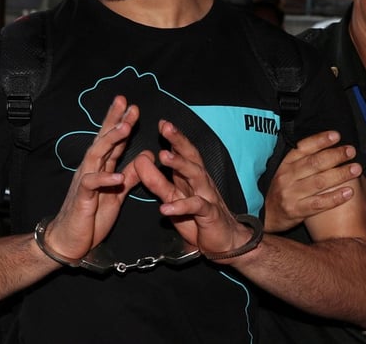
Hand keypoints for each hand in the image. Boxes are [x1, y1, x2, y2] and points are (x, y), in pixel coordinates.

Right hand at [42, 96, 141, 260]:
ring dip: (111, 141)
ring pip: (97, 155)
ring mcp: (85, 181)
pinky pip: (92, 183)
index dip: (121, 123)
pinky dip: (105, 178)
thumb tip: (147, 156)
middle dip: (114, 120)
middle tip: (125, 103)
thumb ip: (131, 175)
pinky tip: (118, 175)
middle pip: (103, 139)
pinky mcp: (82, 197)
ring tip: (125, 128)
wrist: (70, 240)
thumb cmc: (92, 216)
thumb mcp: (118, 194)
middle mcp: (91, 169)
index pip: (112, 141)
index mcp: (101, 168)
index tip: (132, 107)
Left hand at [135, 120, 255, 261]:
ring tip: (163, 156)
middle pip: (191, 156)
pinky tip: (165, 207)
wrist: (224, 242)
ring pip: (195, 175)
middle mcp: (200, 182)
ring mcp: (206, 196)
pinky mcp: (209, 214)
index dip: (173, 137)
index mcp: (190, 177)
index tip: (162, 122)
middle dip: (179, 140)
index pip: (183, 151)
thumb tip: (141, 160)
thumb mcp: (172, 197)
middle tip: (166, 127)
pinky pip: (195, 207)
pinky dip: (180, 206)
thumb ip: (156, 181)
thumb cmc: (197, 218)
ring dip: (179, 164)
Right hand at [264, 131, 360, 232]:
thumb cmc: (280, 190)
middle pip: (314, 163)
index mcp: (285, 163)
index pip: (303, 147)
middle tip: (351, 151)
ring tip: (356, 169)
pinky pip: (319, 203)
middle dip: (335, 155)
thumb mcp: (285, 171)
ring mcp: (291, 194)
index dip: (320, 140)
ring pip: (319, 182)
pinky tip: (349, 192)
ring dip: (340, 174)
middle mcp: (287, 176)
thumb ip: (301, 160)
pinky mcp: (296, 210)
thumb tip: (327, 147)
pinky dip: (335, 197)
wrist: (264, 215)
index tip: (336, 136)